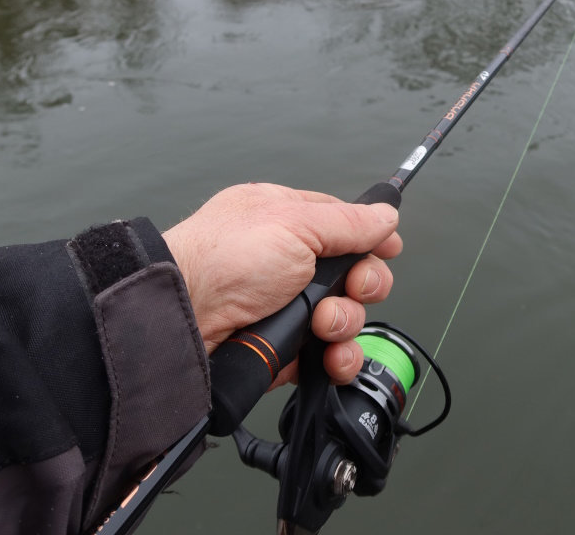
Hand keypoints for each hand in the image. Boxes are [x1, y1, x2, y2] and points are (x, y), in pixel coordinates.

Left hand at [161, 183, 400, 385]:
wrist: (184, 320)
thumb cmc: (227, 258)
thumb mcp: (294, 223)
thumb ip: (348, 222)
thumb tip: (388, 215)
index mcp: (286, 221)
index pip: (344, 226)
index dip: (371, 238)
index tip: (390, 248)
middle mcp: (289, 264)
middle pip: (354, 275)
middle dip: (363, 284)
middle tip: (351, 288)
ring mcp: (287, 309)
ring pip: (346, 317)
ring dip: (346, 322)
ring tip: (322, 325)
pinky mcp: (286, 350)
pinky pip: (330, 356)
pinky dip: (338, 359)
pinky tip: (331, 357)